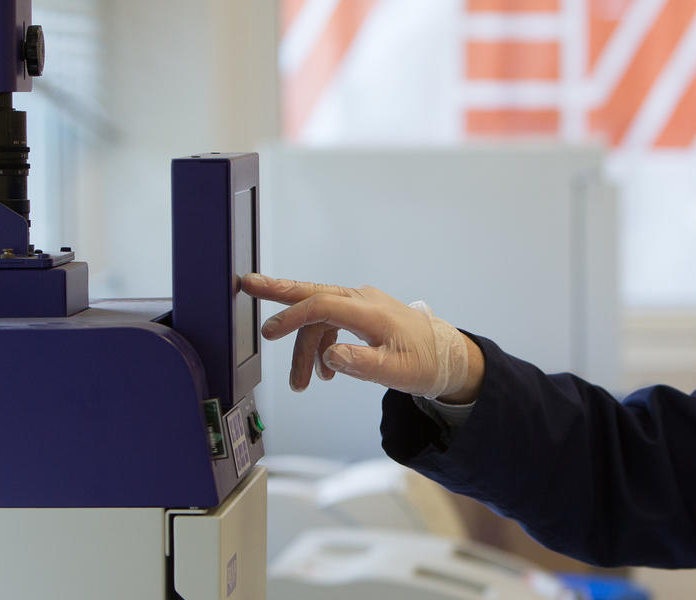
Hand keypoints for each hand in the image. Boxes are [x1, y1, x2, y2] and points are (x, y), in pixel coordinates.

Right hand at [239, 273, 483, 401]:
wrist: (448, 357)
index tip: (270, 333)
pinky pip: (330, 326)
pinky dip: (321, 348)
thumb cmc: (426, 363)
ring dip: (305, 350)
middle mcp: (363, 302)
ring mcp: (362, 307)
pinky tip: (323, 372)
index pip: (322, 306)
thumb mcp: (398, 371)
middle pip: (313, 293)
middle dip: (279, 290)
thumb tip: (330, 357)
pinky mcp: (362, 316)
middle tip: (247, 284)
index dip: (293, 318)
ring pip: (319, 320)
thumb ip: (363, 364)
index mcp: (370, 312)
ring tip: (301, 384)